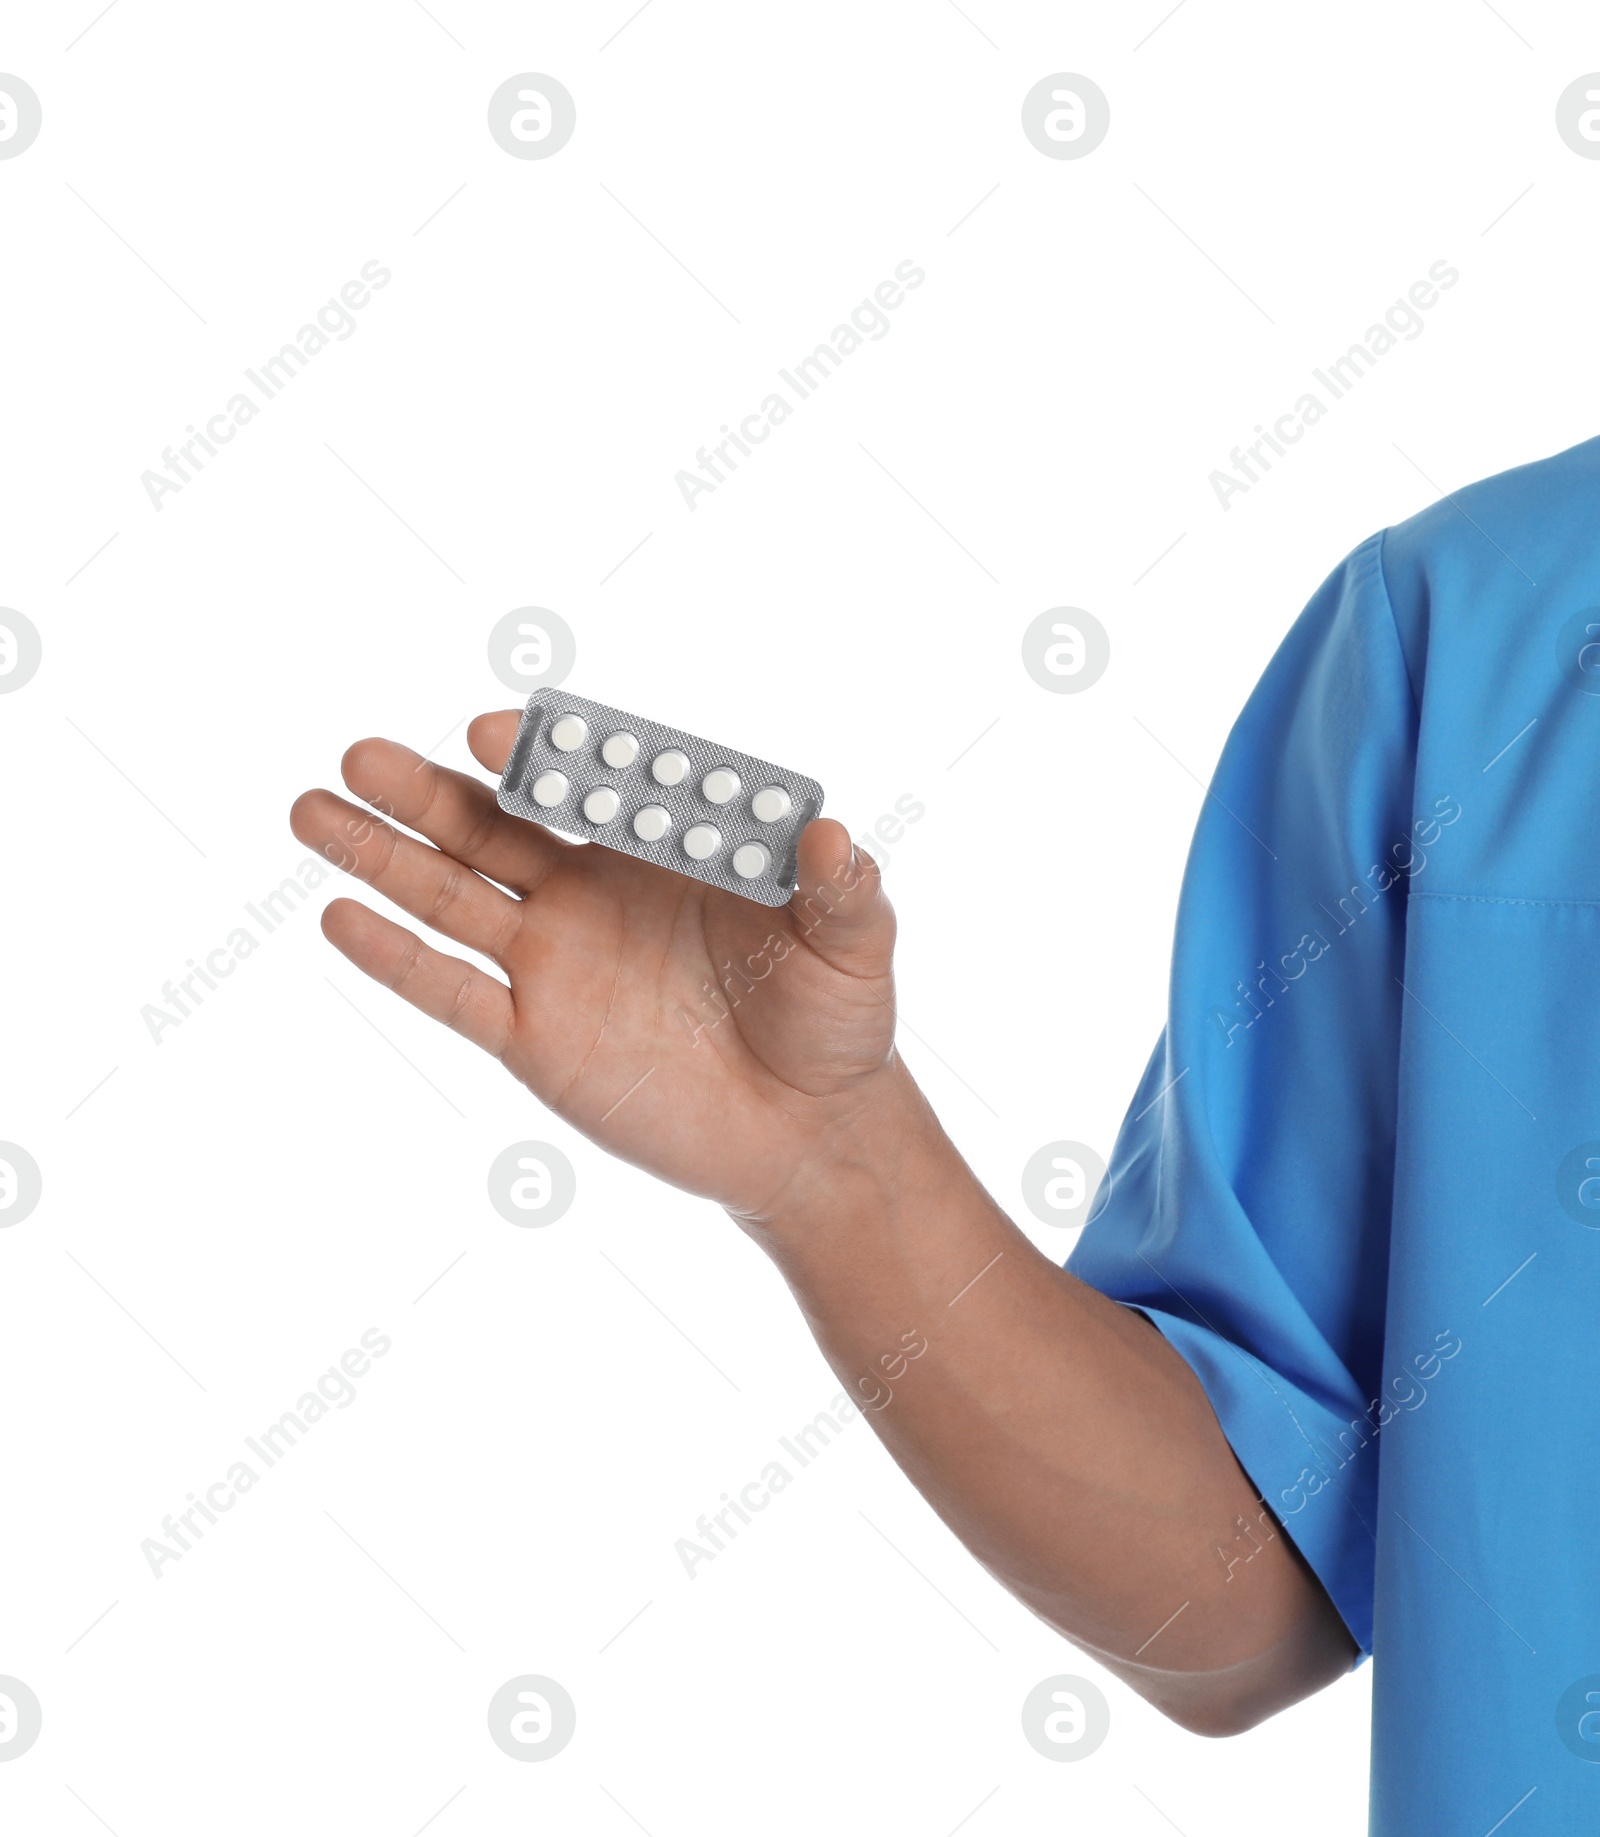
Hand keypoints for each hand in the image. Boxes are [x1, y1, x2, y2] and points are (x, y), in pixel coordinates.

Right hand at [289, 712, 899, 1216]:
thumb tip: (833, 837)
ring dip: (382, 855)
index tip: (490, 733)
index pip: (587, 785)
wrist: (809, 1135)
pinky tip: (339, 919)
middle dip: (426, 790)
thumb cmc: (836, 1026)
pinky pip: (455, 993)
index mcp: (663, 849)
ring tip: (312, 810)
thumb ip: (844, 892)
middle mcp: (595, 891)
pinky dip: (397, 960)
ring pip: (453, 896)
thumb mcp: (856, 949)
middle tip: (362, 753)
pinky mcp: (535, 1038)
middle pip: (495, 827)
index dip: (538, 758)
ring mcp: (557, 963)